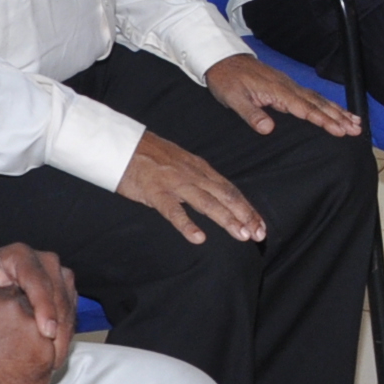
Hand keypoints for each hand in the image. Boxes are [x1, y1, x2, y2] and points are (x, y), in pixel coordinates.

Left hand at [0, 240, 78, 349]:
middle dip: (60, 325)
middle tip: (55, 354)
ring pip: (69, 304)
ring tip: (57, 358)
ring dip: (65, 332)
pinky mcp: (65, 289)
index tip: (46, 332)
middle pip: (60, 293)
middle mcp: (44, 261)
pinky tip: (58, 352)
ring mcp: (58, 274)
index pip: (38, 281)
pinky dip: (66, 331)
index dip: (44, 307)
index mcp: (20, 255)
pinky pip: (72, 310)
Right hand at [116, 129, 266, 246]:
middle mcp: (194, 175)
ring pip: (207, 203)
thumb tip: (217, 194)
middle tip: (259, 234)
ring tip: (242, 235)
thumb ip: (199, 178)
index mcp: (201, 169)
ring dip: (227, 219)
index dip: (246, 208)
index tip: (260, 225)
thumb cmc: (151, 156)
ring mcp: (175, 183)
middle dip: (245, 215)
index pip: (230, 190)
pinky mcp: (156, 192)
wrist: (123, 145)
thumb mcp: (182, 163)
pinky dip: (187, 224)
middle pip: (225, 196)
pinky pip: (173, 211)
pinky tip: (199, 238)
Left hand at [205, 52, 362, 139]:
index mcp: (277, 91)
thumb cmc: (227, 80)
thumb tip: (268, 129)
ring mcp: (289, 86)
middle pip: (318, 104)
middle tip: (356, 129)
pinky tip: (336, 110)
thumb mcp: (233, 99)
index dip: (324, 120)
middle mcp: (288, 87)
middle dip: (339, 117)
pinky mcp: (287, 86)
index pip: (305, 109)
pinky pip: (312, 96)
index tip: (339, 130)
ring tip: (356, 121)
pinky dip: (327, 104)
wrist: (223, 60)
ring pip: (318, 99)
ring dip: (338, 111)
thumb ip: (251, 113)